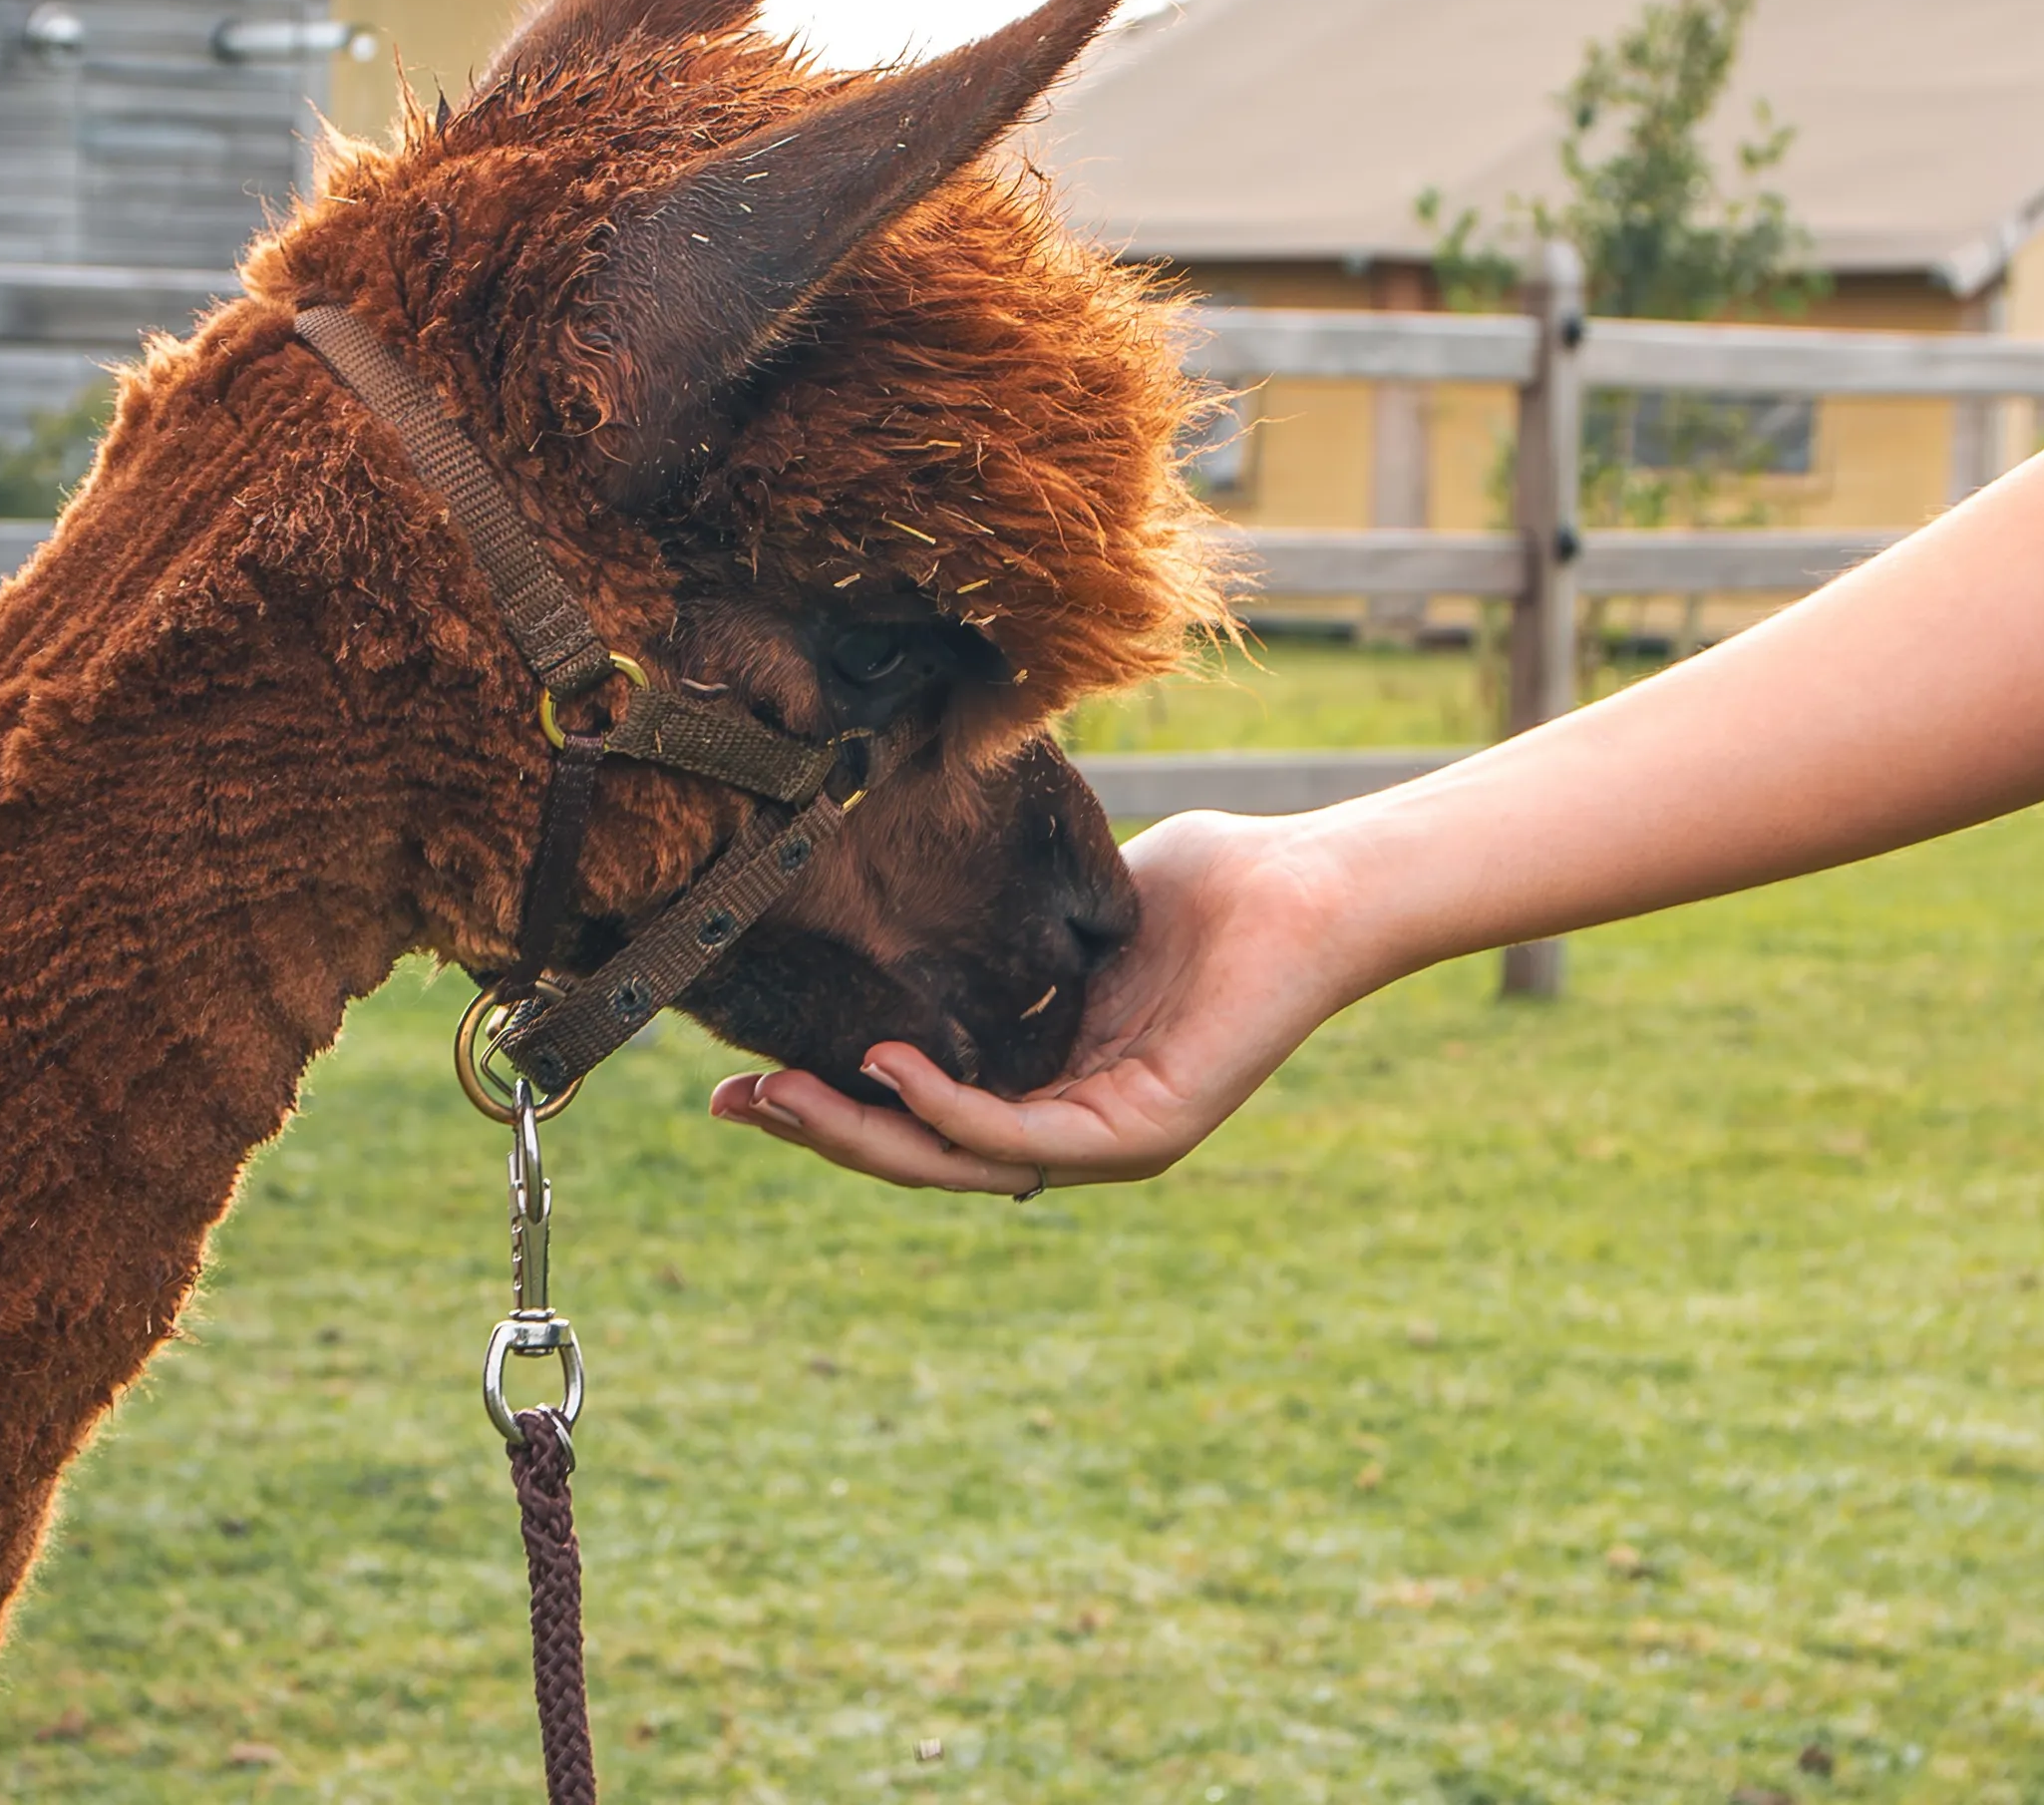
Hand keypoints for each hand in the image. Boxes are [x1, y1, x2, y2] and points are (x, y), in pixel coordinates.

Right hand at [706, 807, 1382, 1194]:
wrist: (1310, 881)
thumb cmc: (1207, 883)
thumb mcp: (1065, 911)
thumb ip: (991, 930)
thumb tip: (897, 895)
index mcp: (1053, 1083)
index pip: (924, 1116)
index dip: (833, 1100)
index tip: (748, 1078)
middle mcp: (1078, 1129)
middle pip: (925, 1153)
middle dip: (822, 1130)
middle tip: (733, 1102)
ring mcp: (1113, 1139)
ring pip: (962, 1160)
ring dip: (863, 1132)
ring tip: (783, 1096)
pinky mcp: (1149, 1131)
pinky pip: (1026, 1138)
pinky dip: (949, 1110)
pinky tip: (888, 1070)